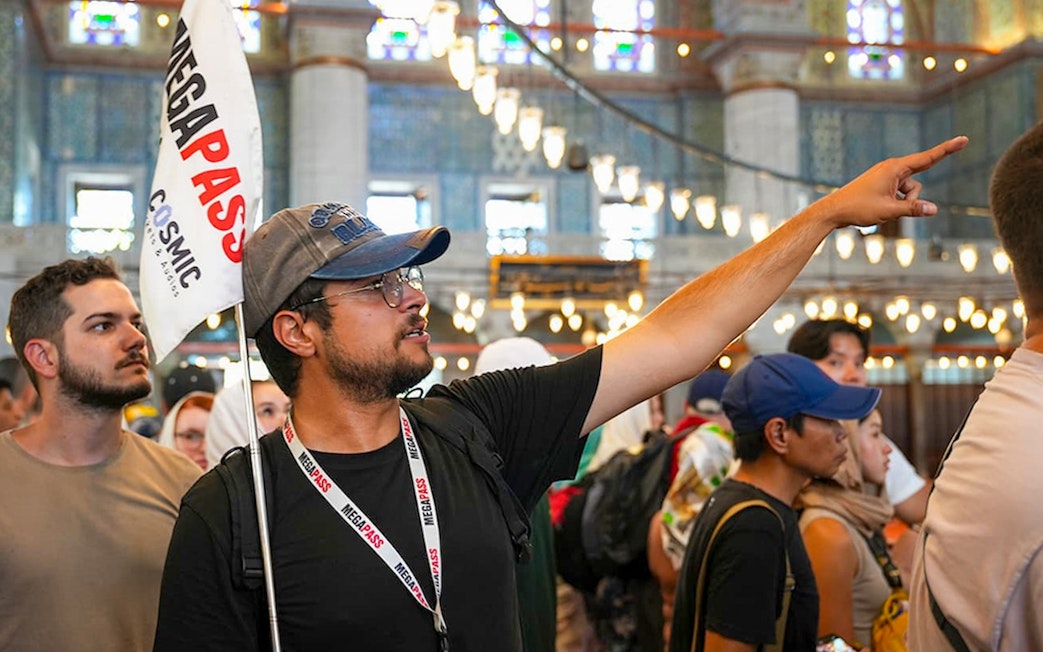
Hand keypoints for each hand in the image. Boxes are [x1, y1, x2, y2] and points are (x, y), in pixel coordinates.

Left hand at [819, 136, 968, 228]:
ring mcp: (886, 176)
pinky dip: (894, 203)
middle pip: (916, 183)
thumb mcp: (889, 211)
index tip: (964, 140)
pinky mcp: (881, 184)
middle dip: (911, 199)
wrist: (834, 210)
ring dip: (901, 203)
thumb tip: (934, 209)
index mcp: (895, 168)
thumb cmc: (859, 208)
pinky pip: (898, 194)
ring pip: (908, 191)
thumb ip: (913, 209)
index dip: (947, 149)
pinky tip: (877, 209)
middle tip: (888, 207)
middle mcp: (891, 168)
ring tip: (879, 210)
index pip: (928, 158)